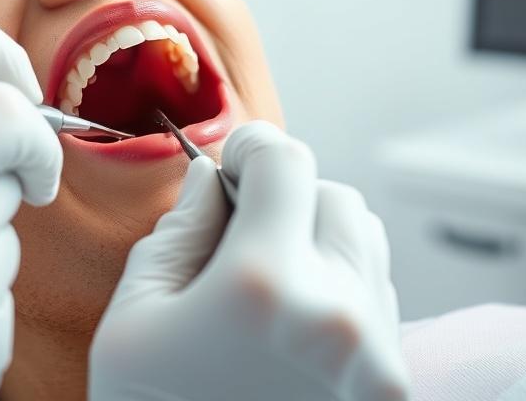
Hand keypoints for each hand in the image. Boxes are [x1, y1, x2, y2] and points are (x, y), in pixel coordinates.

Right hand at [89, 121, 406, 400]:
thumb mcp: (133, 320)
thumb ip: (178, 232)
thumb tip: (216, 180)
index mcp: (264, 287)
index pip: (287, 162)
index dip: (254, 149)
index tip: (237, 159)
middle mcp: (339, 315)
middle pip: (332, 194)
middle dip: (287, 194)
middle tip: (244, 222)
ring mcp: (377, 358)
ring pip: (364, 240)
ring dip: (320, 234)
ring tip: (272, 272)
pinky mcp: (393, 390)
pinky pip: (379, 295)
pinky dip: (342, 281)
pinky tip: (297, 315)